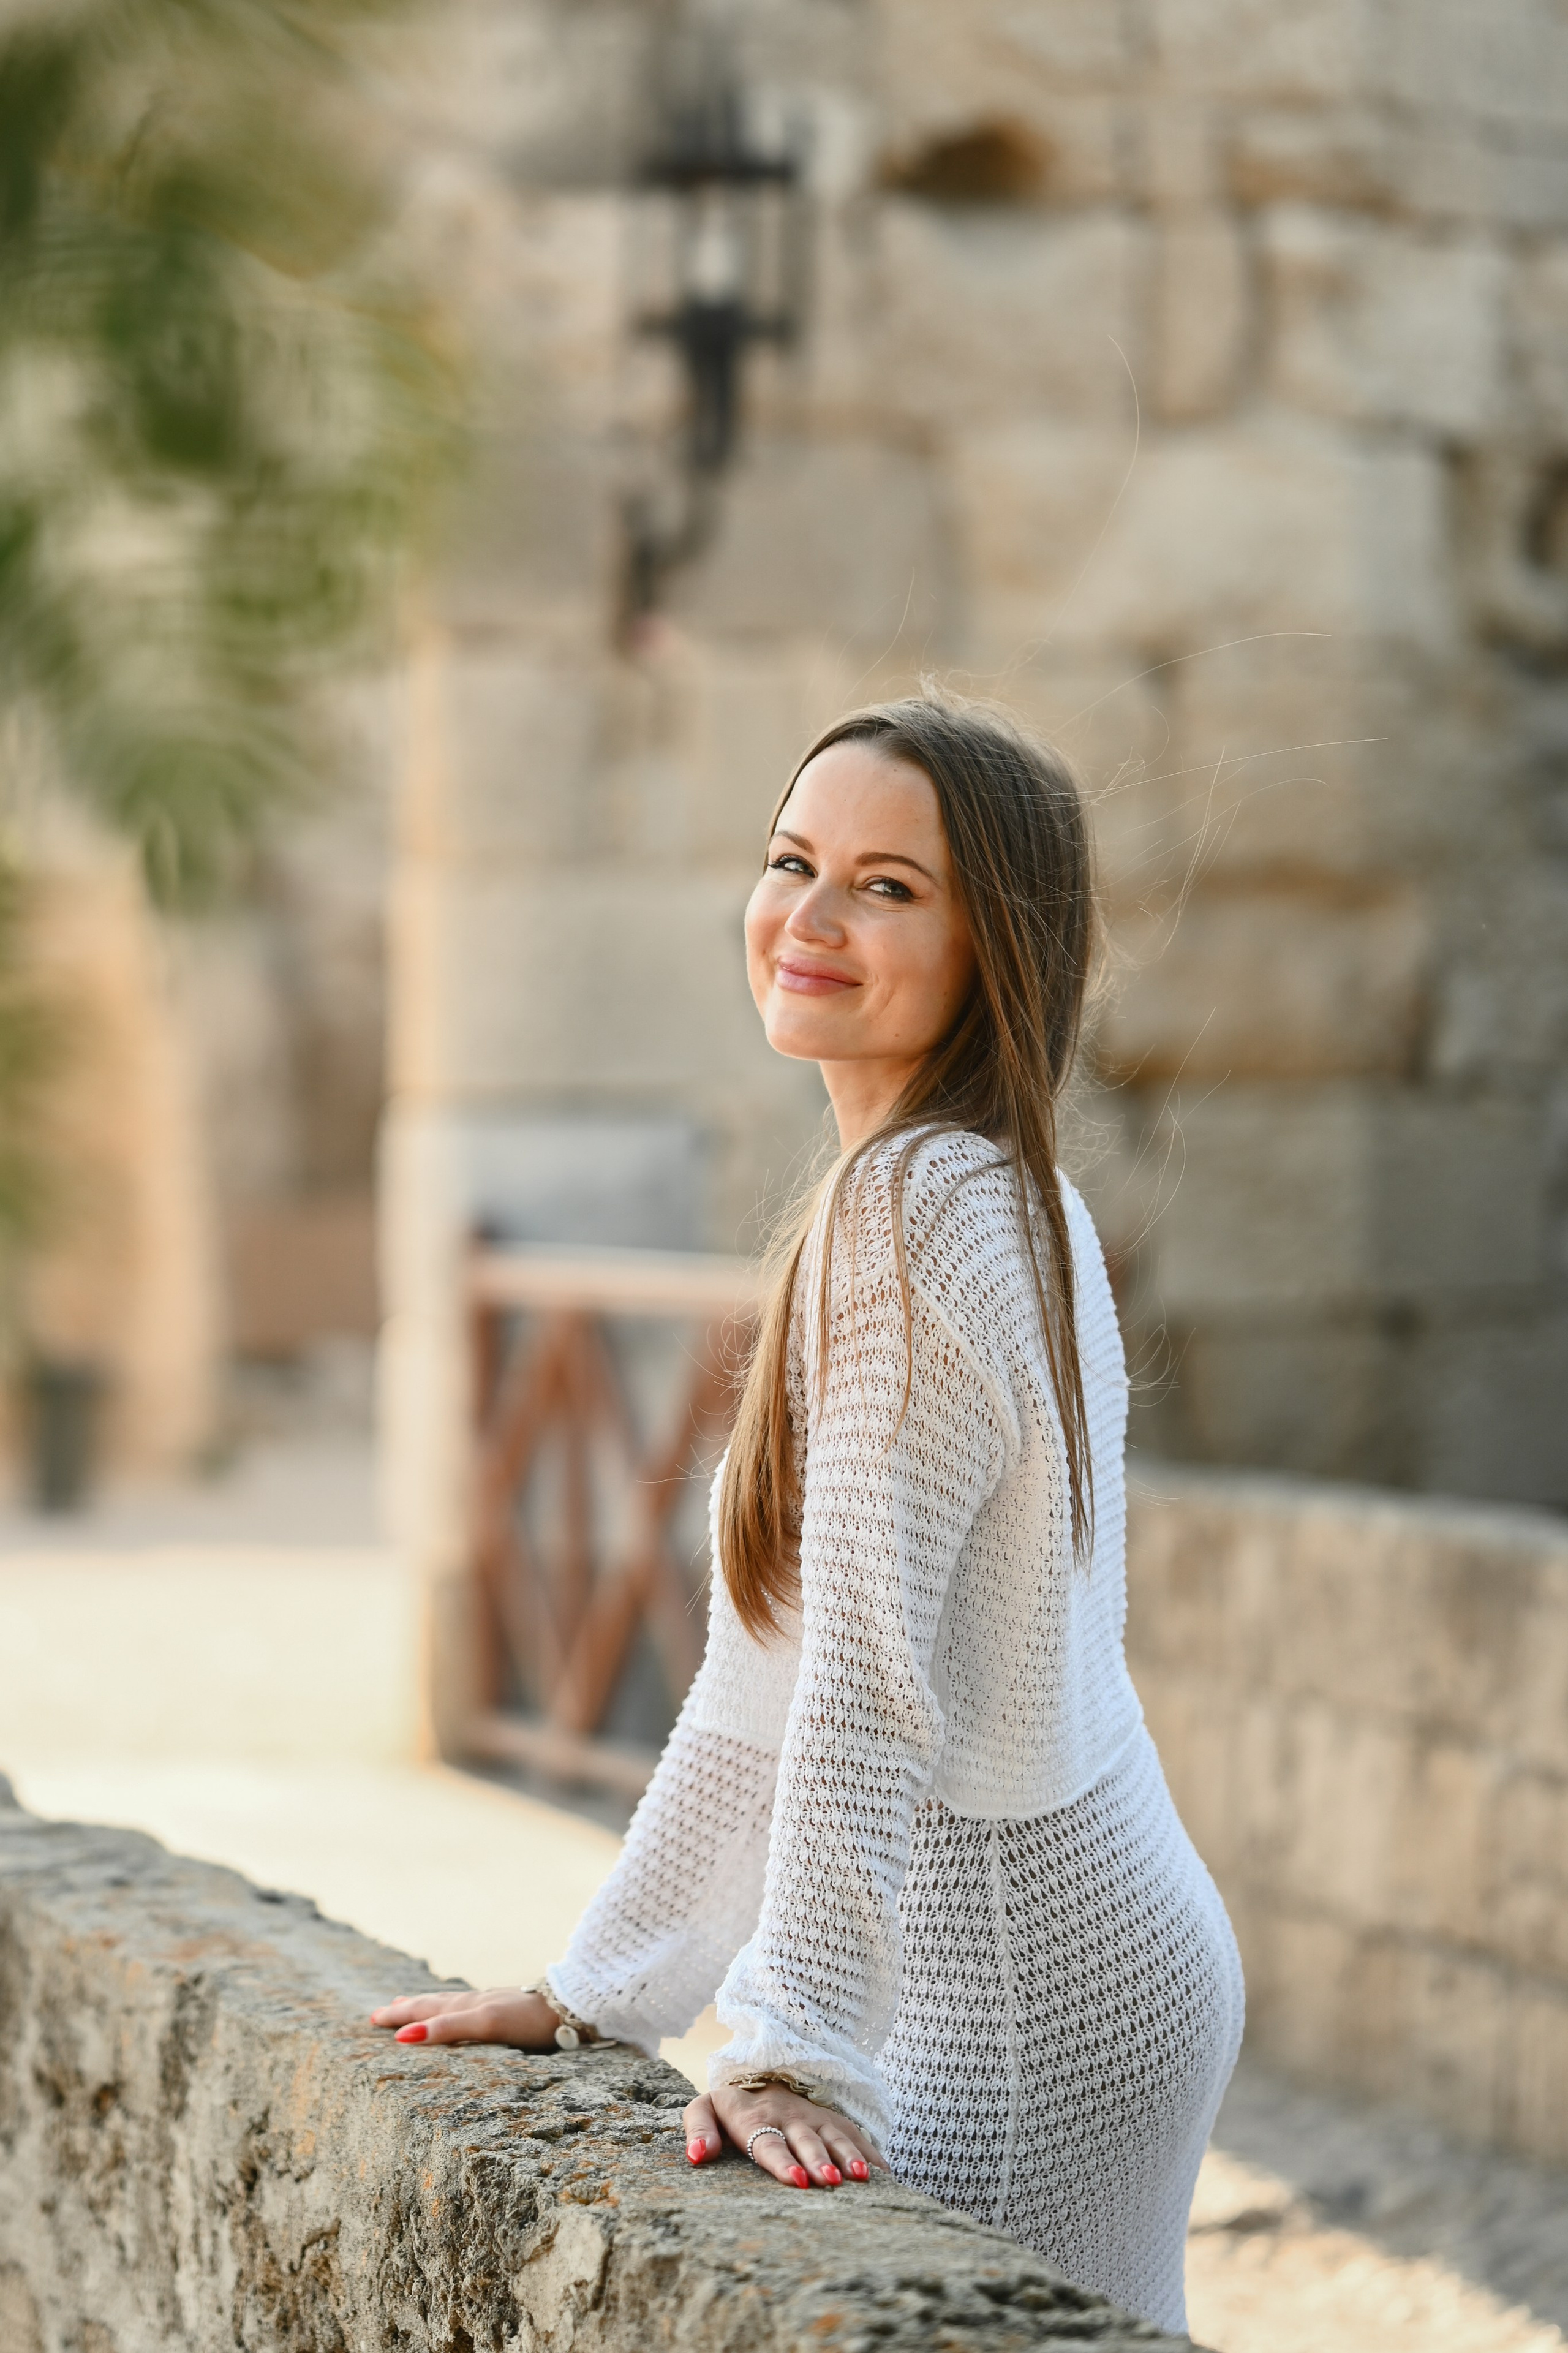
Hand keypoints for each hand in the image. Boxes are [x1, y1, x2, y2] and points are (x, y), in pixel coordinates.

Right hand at [369, 1987, 562, 2048]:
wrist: (571, 2008)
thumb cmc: (529, 2018)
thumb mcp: (486, 2024)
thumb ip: (449, 2028)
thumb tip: (406, 2036)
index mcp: (467, 2006)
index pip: (425, 2011)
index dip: (400, 2016)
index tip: (374, 2017)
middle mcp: (476, 2003)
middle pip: (434, 2004)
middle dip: (407, 2010)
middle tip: (381, 2012)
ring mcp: (492, 2005)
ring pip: (451, 2005)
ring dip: (427, 2008)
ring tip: (412, 2007)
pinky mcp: (507, 2013)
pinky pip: (469, 2011)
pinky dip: (452, 2012)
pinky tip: (460, 2014)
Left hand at [683, 2079, 887, 2188]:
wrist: (762, 2072)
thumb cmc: (731, 2105)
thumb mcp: (705, 2109)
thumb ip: (698, 2129)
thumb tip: (697, 2156)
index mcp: (755, 2118)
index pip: (768, 2142)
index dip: (783, 2162)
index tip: (797, 2181)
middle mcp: (789, 2117)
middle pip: (806, 2142)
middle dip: (819, 2161)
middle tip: (830, 2183)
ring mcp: (815, 2117)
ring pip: (835, 2137)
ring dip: (848, 2157)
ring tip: (862, 2178)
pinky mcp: (833, 2120)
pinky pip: (856, 2135)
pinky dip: (871, 2153)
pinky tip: (885, 2175)